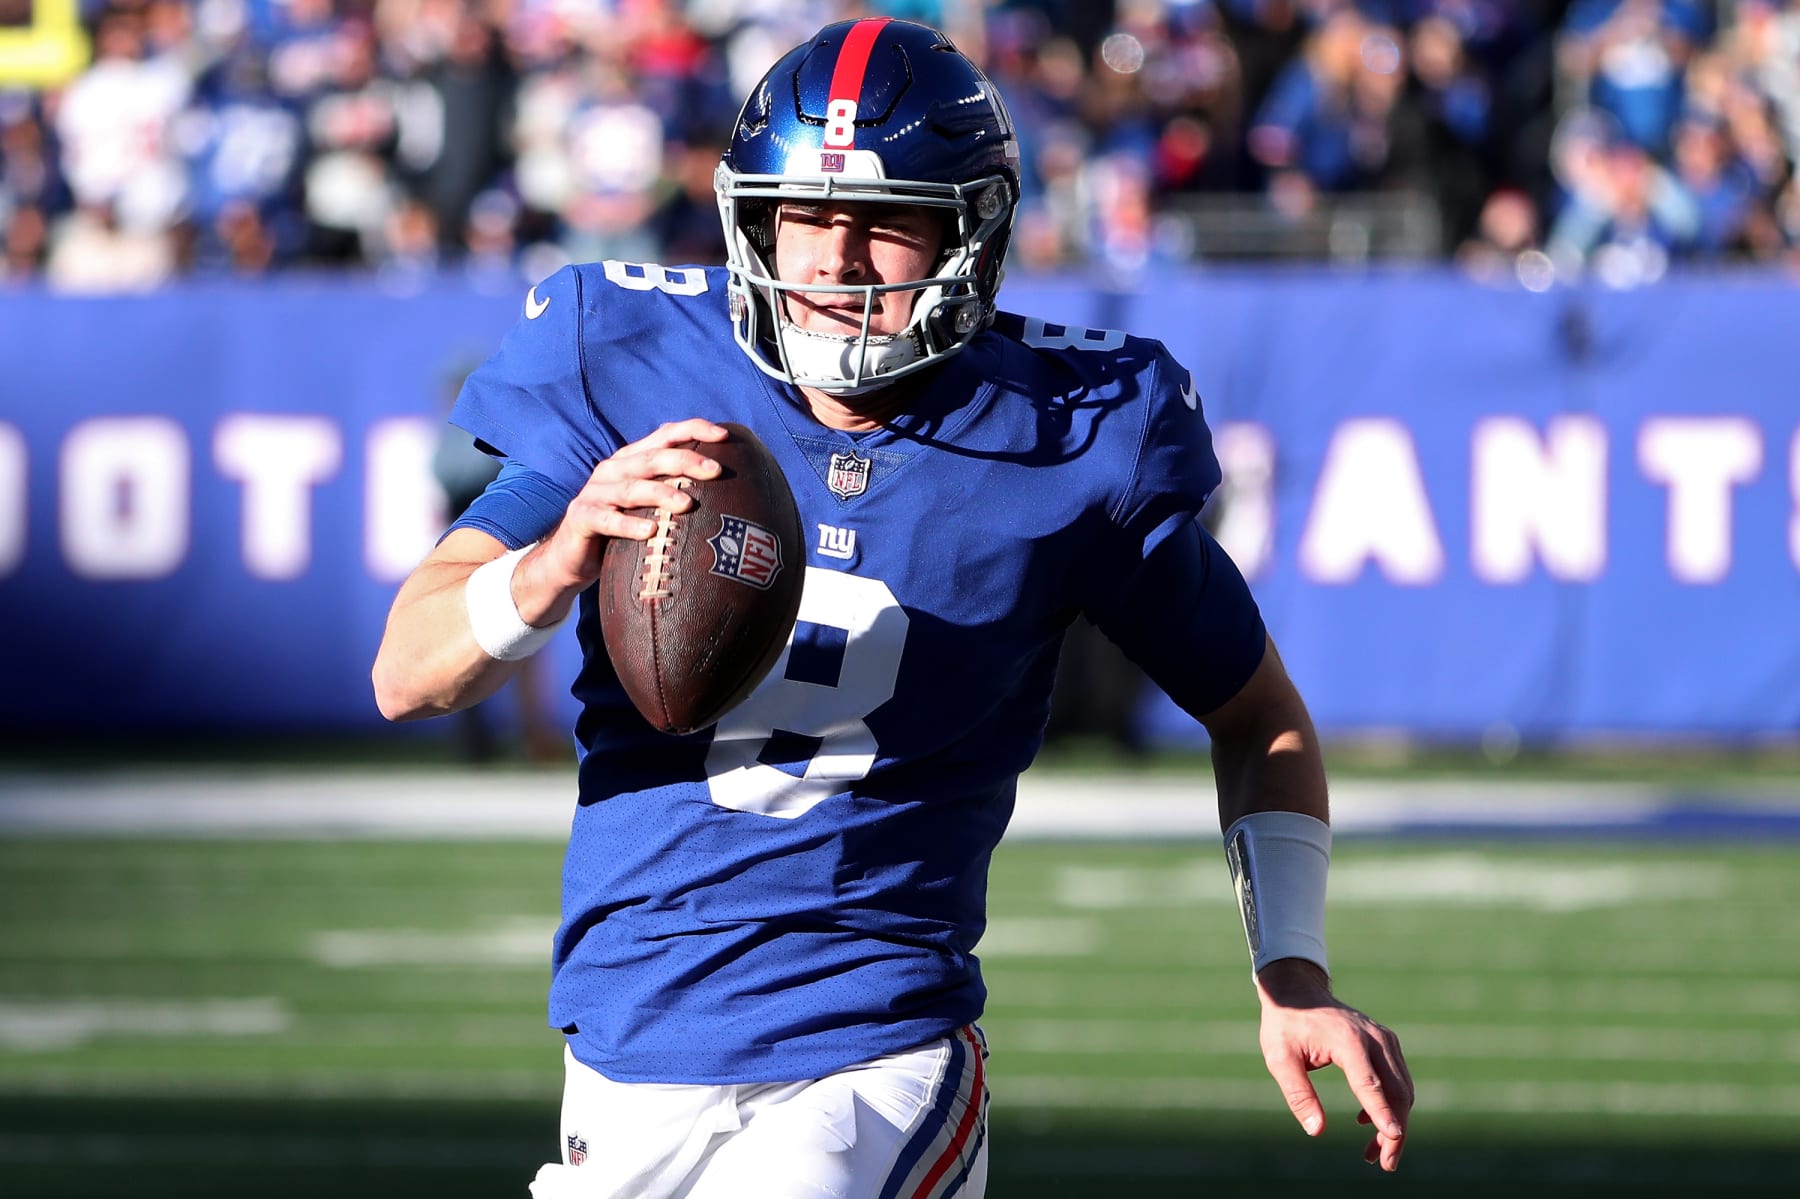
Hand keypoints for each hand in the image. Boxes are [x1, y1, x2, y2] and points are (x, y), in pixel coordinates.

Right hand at [520, 419, 729, 622]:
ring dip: (661, 493)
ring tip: (686, 504)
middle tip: (715, 471)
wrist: (571, 556)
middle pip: (653, 458)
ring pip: (632, 487)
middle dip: (686, 461)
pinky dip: (628, 524)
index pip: (665, 435)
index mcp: (632, 460)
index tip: (724, 435)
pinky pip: (606, 520)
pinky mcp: (581, 517)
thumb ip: (674, 492)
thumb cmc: (621, 529)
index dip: (693, 430)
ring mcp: (595, 492)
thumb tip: (729, 493)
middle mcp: (613, 469)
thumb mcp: (648, 506)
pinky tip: (649, 531)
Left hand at [1254, 958, 1412, 1171]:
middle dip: (1395, 1131)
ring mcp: (1384, 1039)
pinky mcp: (1387, 1043)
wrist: (1298, 993)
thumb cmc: (1286, 1026)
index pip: (1368, 1082)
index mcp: (1347, 1039)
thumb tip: (1316, 1131)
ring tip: (1373, 1154)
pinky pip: (1398, 1080)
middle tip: (1384, 1164)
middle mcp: (1373, 1038)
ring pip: (1402, 1089)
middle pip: (1396, 1091)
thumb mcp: (1279, 1059)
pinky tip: (1365, 1123)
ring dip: (1395, 1123)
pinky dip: (1391, 1106)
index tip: (1393, 1136)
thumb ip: (1298, 1094)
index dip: (1380, 1112)